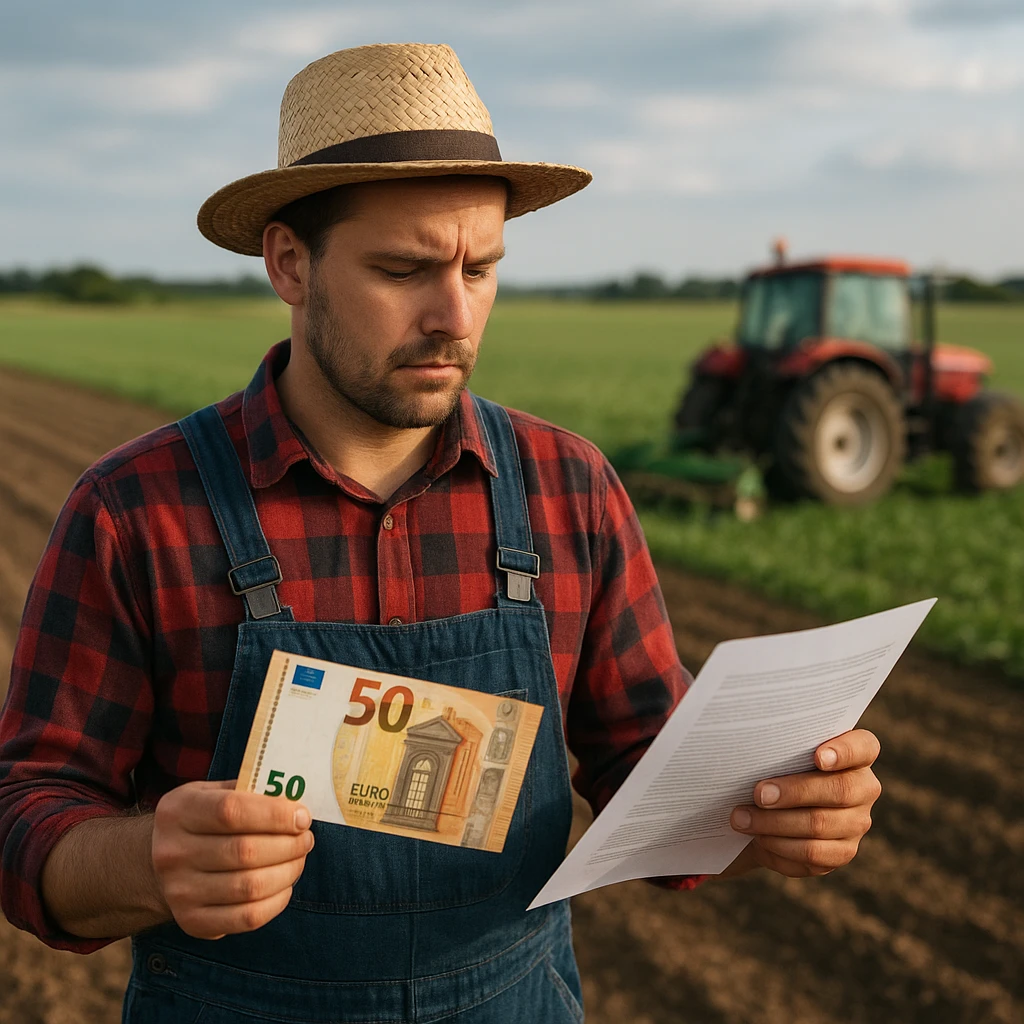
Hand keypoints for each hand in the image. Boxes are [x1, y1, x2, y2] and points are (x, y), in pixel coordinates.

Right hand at [151, 779, 313, 938]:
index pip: (231, 811)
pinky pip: (248, 917)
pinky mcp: (193, 922)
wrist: (156, 866)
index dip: (274, 814)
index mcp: (178, 811)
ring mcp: (180, 892)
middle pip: (245, 851)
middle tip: (306, 838)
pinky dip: (277, 901)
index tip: (302, 817)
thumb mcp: (211, 793)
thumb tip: (294, 801)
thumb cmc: (200, 821)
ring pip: (250, 886)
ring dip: (288, 871)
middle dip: (288, 845)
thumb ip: (249, 791)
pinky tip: (285, 884)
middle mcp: (173, 853)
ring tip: (299, 858)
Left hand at [721, 729, 880, 878]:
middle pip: (839, 790)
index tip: (817, 757)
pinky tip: (758, 837)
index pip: (864, 747)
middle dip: (794, 792)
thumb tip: (749, 750)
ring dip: (774, 823)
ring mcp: (856, 822)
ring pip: (819, 825)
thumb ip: (781, 748)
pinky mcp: (842, 852)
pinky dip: (780, 845)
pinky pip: (812, 853)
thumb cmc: (777, 767)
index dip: (844, 752)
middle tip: (759, 794)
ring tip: (741, 818)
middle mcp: (864, 788)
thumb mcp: (781, 752)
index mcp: (856, 754)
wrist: (771, 807)